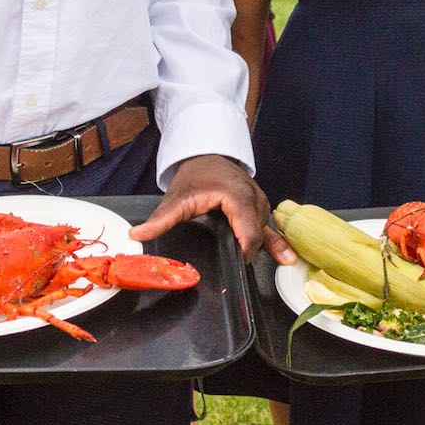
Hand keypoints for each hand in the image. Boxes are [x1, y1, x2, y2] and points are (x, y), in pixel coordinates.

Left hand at [129, 154, 290, 262]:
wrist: (209, 154)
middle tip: (237, 270)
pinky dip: (277, 243)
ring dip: (261, 246)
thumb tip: (136, 236)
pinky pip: (271, 227)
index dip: (245, 248)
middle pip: (257, 232)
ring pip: (264, 230)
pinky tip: (288, 259)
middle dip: (250, 250)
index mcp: (236, 196)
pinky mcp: (261, 207)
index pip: (248, 229)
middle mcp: (253, 198)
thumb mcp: (177, 197)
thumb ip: (160, 219)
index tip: (238, 264)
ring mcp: (260, 202)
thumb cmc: (195, 175)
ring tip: (263, 264)